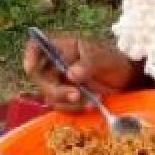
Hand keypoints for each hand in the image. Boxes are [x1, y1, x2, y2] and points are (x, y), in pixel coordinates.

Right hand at [23, 35, 140, 112]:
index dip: (29, 57)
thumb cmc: (113, 61)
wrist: (125, 79)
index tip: (32, 68)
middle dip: (55, 89)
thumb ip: (87, 64)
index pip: (36, 47)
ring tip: (90, 101)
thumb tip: (70, 75)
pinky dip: (74, 108)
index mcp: (61, 46)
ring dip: (67, 101)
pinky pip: (61, 105)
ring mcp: (59, 81)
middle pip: (39, 77)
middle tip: (76, 94)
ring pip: (49, 94)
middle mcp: (55, 63)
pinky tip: (90, 105)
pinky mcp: (65, 96)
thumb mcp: (103, 58)